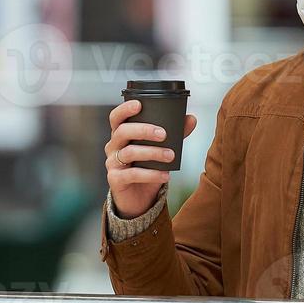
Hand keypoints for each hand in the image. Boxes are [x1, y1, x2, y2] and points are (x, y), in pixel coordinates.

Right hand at [104, 100, 197, 218]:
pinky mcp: (115, 179)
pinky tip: (165, 175)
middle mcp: (113, 146)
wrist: (139, 198)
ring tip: (170, 155)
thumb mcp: (160, 149)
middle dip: (144, 130)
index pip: (117, 117)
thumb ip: (174, 134)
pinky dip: (151, 174)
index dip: (124, 109)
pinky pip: (132, 174)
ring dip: (153, 152)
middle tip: (163, 134)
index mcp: (121, 135)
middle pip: (122, 131)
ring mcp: (112, 163)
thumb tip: (191, 119)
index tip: (139, 104)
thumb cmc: (147, 168)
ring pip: (129, 152)